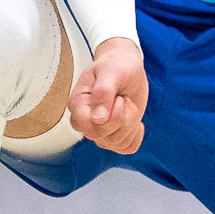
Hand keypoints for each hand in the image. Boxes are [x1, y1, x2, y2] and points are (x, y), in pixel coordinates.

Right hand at [68, 35, 147, 152]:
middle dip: (121, 118)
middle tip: (122, 98)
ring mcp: (100, 130)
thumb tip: (98, 119)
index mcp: (78, 103)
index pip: (85, 125)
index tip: (117, 98)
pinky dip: (136, 135)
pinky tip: (136, 120)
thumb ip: (103, 92)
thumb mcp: (111, 71)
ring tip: (126, 104)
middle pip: (102, 137)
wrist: (127, 66)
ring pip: (116, 143)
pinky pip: (127, 148)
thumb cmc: (116, 65)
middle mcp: (86, 121)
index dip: (107, 116)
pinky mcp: (115, 135)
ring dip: (130, 123)